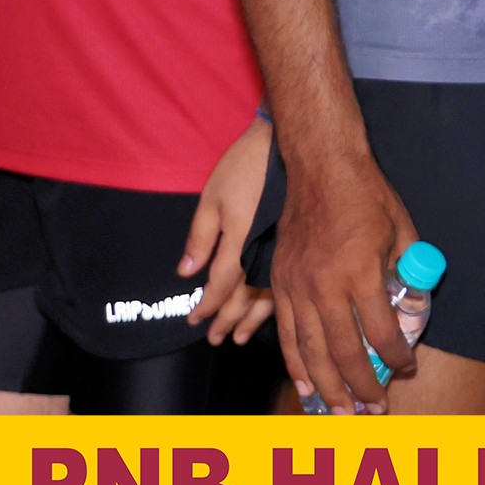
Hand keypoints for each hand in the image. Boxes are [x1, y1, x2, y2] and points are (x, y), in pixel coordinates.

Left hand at [182, 116, 278, 346]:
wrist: (290, 145)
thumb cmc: (245, 167)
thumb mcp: (212, 197)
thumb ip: (200, 237)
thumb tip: (187, 272)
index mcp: (238, 244)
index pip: (219, 287)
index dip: (206, 306)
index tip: (194, 321)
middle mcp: (262, 255)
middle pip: (242, 298)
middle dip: (227, 320)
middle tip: (215, 339)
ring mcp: (283, 252)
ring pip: (267, 297)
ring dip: (251, 319)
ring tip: (240, 337)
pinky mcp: (297, 246)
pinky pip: (286, 285)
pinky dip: (275, 302)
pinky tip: (269, 311)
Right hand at [271, 146, 416, 412]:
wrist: (320, 166)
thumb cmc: (367, 195)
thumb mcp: (402, 230)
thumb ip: (409, 271)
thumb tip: (413, 306)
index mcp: (362, 273)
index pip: (382, 332)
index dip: (397, 358)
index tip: (407, 369)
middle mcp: (327, 286)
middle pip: (343, 352)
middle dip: (360, 387)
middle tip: (372, 411)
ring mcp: (299, 287)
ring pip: (310, 351)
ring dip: (326, 387)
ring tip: (340, 412)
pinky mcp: (280, 283)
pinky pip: (286, 333)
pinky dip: (295, 363)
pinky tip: (305, 384)